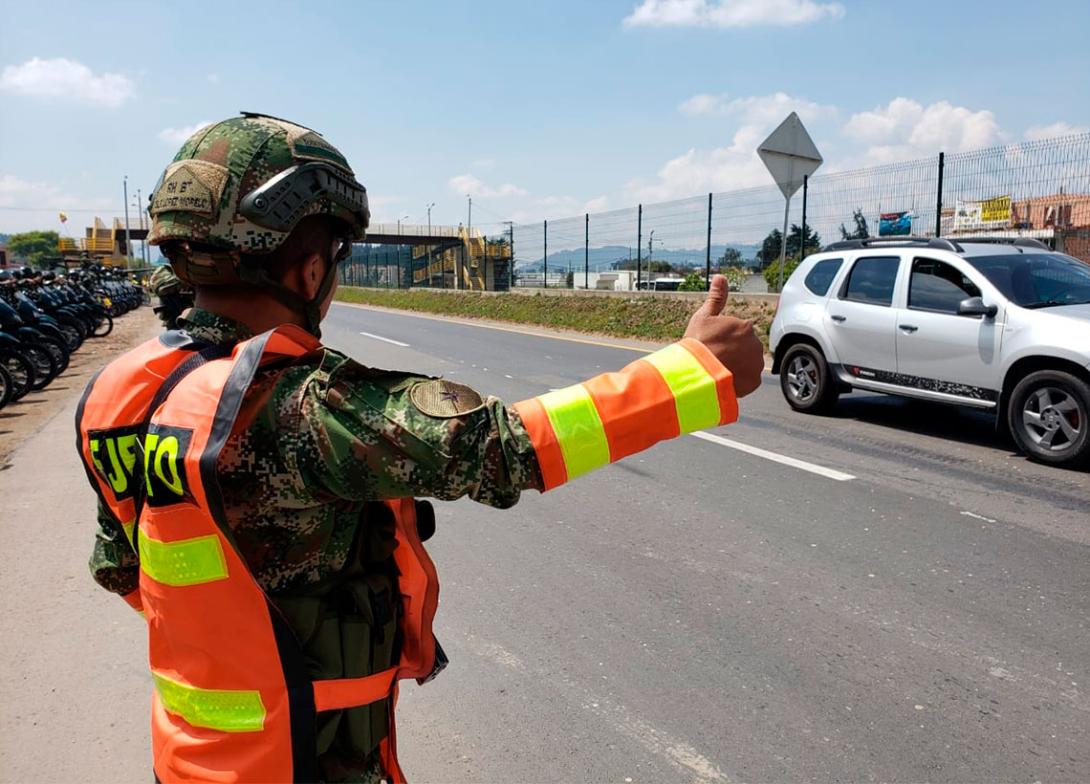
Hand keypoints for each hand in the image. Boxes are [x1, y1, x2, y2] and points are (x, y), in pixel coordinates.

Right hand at [683, 275, 763, 396]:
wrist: (696, 374)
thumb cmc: (698, 344)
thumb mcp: (704, 317)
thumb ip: (716, 297)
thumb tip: (720, 276)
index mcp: (745, 326)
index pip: (738, 331)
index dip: (725, 338)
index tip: (713, 344)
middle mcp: (756, 343)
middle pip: (746, 347)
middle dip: (734, 351)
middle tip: (716, 357)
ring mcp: (757, 363)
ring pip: (749, 362)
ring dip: (739, 365)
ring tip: (720, 369)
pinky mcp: (755, 381)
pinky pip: (750, 379)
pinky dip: (741, 380)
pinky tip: (727, 379)